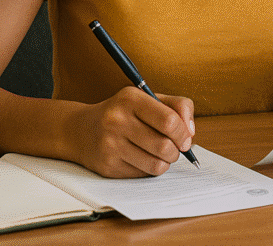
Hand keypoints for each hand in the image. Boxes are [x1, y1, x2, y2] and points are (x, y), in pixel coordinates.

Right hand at [69, 87, 194, 177]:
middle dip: (176, 152)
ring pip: (156, 164)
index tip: (185, 139)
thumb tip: (190, 132)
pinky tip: (142, 158)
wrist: (81, 130)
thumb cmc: (122, 113)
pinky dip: (149, 169)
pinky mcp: (107, 166)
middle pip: (165, 146)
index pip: (169, 120)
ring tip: (161, 154)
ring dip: (165, 162)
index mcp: (130, 99)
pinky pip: (142, 174)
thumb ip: (177, 106)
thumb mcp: (148, 99)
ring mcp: (110, 144)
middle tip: (175, 149)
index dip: (183, 133)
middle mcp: (117, 120)